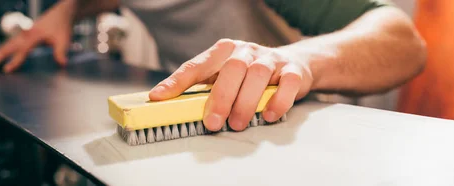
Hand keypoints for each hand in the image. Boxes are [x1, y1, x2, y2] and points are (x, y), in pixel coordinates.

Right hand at [0, 0, 75, 72]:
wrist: (61, 13)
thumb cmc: (62, 26)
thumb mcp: (64, 39)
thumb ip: (61, 52)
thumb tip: (62, 64)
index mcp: (33, 36)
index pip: (22, 50)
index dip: (15, 61)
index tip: (6, 71)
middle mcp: (24, 36)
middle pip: (6, 49)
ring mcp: (21, 36)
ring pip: (4, 48)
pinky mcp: (22, 38)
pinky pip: (8, 47)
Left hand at [149, 39, 313, 131]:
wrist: (294, 63)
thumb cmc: (249, 75)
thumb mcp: (223, 76)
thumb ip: (201, 88)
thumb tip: (167, 103)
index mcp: (223, 51)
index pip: (196, 65)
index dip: (176, 81)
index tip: (159, 97)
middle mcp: (246, 51)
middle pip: (231, 68)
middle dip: (221, 98)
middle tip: (214, 123)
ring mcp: (270, 59)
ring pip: (257, 74)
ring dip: (246, 102)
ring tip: (238, 124)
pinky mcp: (292, 70)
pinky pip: (286, 83)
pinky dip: (278, 101)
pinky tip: (268, 115)